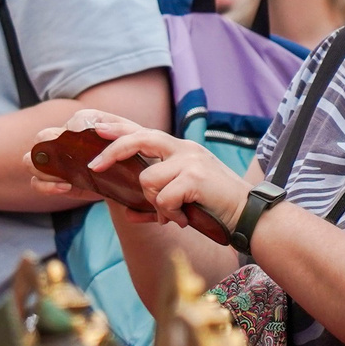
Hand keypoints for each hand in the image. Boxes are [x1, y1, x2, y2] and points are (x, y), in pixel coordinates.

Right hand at [28, 108, 155, 198]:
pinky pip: (36, 182)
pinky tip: (66, 188)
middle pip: (42, 137)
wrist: (134, 178)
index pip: (76, 122)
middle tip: (68, 166)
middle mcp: (65, 136)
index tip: (94, 150)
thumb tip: (99, 130)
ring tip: (67, 182)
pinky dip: (45, 186)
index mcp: (86, 120)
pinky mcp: (55, 179)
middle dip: (50, 151)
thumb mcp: (136, 139)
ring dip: (44, 170)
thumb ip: (122, 131)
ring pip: (31, 159)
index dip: (81, 135)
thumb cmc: (135, 153)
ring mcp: (57, 159)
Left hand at [108, 127, 252, 233]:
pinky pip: (162, 198)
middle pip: (140, 139)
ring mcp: (190, 161)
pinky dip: (169, 213)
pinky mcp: (195, 177)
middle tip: (96, 166)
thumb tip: (127, 213)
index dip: (118, 128)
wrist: (249, 215)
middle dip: (113, 151)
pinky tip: (184, 217)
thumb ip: (155, 205)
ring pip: (147, 180)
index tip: (95, 128)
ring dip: (154, 203)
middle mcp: (184, 149)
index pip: (144, 132)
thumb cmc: (214, 207)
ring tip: (174, 213)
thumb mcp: (181, 201)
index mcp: (180, 150)